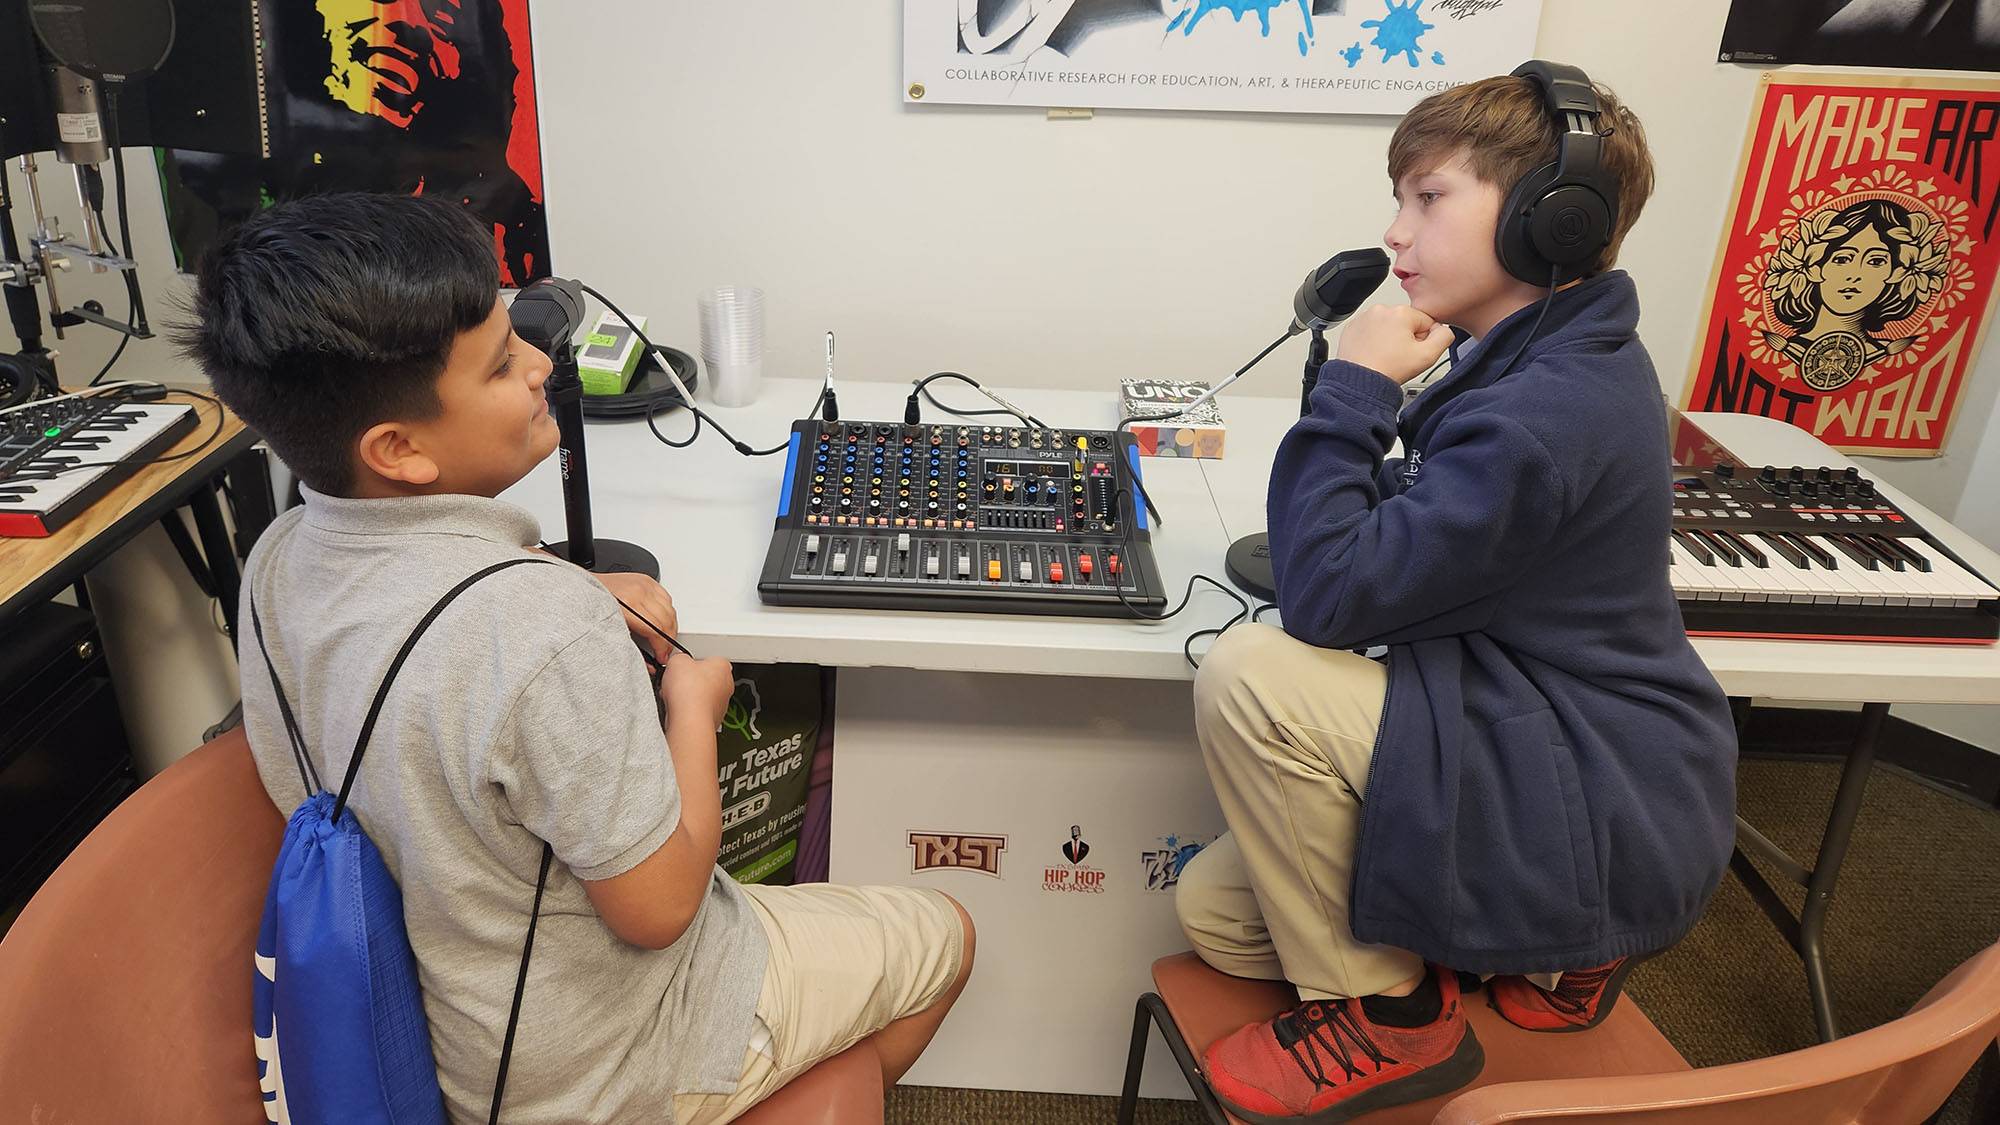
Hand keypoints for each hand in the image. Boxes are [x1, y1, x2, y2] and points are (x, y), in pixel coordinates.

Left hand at [594, 572, 678, 665]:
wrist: (586, 587)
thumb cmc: (594, 606)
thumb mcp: (610, 631)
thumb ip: (633, 648)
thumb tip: (649, 664)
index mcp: (627, 605)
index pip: (656, 630)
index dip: (662, 647)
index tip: (662, 657)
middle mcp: (638, 592)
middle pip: (666, 621)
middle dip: (669, 640)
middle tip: (665, 651)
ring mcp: (644, 585)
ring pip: (670, 610)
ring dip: (671, 627)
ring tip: (665, 638)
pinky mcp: (647, 580)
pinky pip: (667, 598)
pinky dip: (668, 611)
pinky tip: (662, 620)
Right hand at [659, 655, 735, 733]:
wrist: (689, 720)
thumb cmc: (690, 692)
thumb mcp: (677, 660)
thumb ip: (679, 657)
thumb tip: (677, 661)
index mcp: (723, 667)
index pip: (710, 659)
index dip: (693, 661)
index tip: (683, 665)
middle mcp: (726, 686)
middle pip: (705, 678)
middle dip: (690, 679)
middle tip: (678, 680)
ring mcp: (721, 704)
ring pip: (700, 695)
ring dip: (687, 695)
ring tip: (675, 695)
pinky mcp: (712, 719)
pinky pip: (697, 710)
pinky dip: (687, 709)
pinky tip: (677, 708)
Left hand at [1335, 305, 1453, 384]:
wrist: (1360, 382)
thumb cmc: (1388, 370)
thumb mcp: (1428, 356)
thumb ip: (1444, 337)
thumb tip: (1444, 330)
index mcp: (1401, 312)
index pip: (1426, 322)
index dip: (1424, 340)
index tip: (1413, 352)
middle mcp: (1381, 310)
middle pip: (1406, 323)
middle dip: (1406, 338)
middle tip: (1398, 356)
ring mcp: (1364, 318)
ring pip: (1388, 327)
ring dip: (1390, 339)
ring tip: (1385, 356)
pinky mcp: (1353, 328)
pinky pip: (1371, 331)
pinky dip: (1374, 341)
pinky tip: (1374, 354)